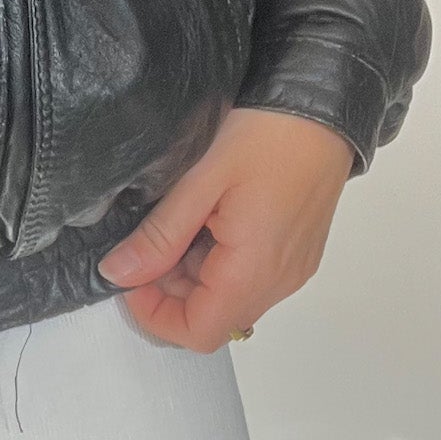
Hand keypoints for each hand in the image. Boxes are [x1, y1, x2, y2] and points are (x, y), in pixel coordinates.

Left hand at [95, 107, 356, 350]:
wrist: (323, 106)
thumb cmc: (267, 136)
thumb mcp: (201, 181)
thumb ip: (160, 235)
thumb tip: (117, 274)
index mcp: (254, 272)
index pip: (198, 333)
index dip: (155, 314)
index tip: (130, 275)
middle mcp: (280, 282)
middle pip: (213, 317)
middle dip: (170, 288)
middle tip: (150, 236)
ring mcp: (292, 269)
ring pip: (230, 296)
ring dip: (193, 272)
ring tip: (182, 214)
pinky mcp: (297, 252)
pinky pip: (250, 275)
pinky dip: (219, 259)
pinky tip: (209, 214)